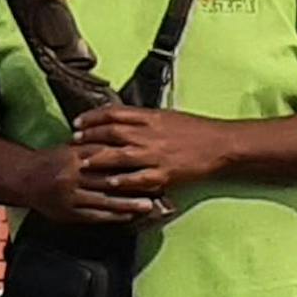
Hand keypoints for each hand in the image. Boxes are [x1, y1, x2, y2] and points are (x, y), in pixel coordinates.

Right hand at [10, 142, 158, 227]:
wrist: (24, 178)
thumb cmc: (53, 160)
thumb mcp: (71, 148)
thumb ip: (93, 146)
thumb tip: (122, 139)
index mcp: (74, 155)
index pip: (106, 157)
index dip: (128, 160)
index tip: (149, 161)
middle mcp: (72, 176)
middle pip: (108, 179)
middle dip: (133, 183)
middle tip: (157, 186)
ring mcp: (69, 196)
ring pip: (104, 200)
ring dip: (128, 203)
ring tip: (149, 205)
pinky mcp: (68, 212)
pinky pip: (95, 216)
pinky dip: (113, 216)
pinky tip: (129, 216)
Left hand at [72, 105, 229, 200]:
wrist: (221, 144)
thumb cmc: (197, 130)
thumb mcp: (168, 117)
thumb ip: (145, 119)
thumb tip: (123, 119)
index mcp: (151, 117)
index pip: (114, 113)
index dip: (93, 117)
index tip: (78, 122)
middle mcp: (150, 134)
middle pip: (112, 132)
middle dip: (90, 137)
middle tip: (74, 142)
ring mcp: (157, 154)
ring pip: (119, 155)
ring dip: (98, 159)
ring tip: (83, 163)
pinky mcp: (165, 173)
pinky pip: (139, 178)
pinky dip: (123, 180)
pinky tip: (110, 183)